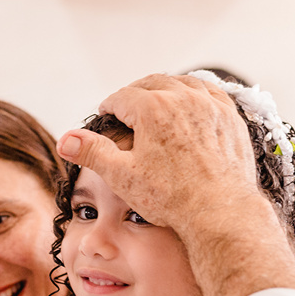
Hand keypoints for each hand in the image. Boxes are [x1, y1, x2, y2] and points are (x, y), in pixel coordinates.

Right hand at [56, 74, 294, 295]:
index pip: (121, 98)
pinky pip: (210, 93)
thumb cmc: (170, 197)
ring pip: (182, 83)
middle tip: (126, 107)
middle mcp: (183, 97)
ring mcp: (211, 105)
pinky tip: (190, 106)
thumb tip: (64, 140)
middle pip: (151, 84)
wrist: (219, 211)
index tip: (104, 115)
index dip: (108, 107)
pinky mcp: (230, 117)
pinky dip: (195, 95)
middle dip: (135, 94)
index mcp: (153, 107)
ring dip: (165, 90)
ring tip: (155, 103)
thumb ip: (92, 153)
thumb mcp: (121, 176)